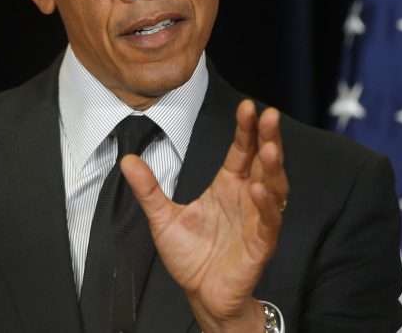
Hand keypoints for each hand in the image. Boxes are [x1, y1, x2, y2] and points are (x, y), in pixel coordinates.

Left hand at [121, 99, 288, 331]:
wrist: (201, 295)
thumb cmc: (192, 256)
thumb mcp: (163, 217)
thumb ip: (149, 189)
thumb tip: (127, 160)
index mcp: (229, 185)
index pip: (242, 150)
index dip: (246, 129)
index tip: (246, 107)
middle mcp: (248, 197)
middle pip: (264, 161)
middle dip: (269, 138)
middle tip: (270, 116)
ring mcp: (257, 219)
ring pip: (274, 187)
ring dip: (273, 167)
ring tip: (269, 148)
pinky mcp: (261, 244)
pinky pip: (268, 222)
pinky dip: (266, 206)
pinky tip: (259, 189)